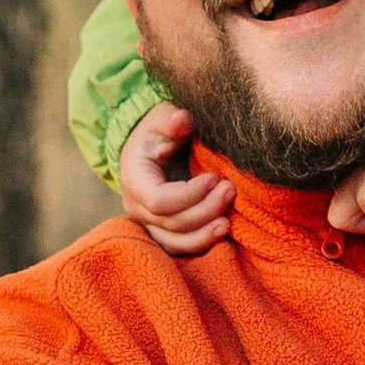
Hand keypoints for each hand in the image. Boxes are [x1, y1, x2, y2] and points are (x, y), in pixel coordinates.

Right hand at [120, 101, 233, 255]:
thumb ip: (171, 118)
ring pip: (174, 242)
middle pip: (171, 223)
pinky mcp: (161, 231)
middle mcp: (136, 206)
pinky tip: (222, 231)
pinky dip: (202, 243)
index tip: (214, 177)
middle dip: (205, 210)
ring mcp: (147, 222)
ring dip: (204, 235)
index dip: (189, 195)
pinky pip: (180, 247)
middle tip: (230, 189)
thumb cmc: (158, 130)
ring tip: (228, 221)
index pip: (158, 201)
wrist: (150, 146)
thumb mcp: (162, 117)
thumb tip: (183, 119)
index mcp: (134, 178)